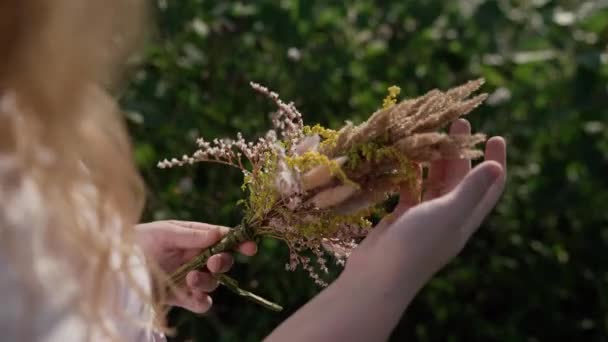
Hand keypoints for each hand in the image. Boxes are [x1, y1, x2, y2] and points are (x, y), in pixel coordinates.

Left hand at [135, 220, 256, 312]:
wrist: (113, 266)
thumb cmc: (138, 241)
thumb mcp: (164, 232)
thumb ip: (191, 235)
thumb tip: (219, 234)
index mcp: (195, 238)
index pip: (223, 239)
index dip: (239, 242)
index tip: (249, 248)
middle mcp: (196, 258)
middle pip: (223, 262)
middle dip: (223, 262)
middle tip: (213, 263)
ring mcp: (189, 279)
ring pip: (214, 283)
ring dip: (207, 281)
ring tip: (190, 279)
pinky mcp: (180, 298)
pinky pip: (202, 303)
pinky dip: (201, 301)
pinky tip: (191, 296)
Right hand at [348, 119, 506, 284]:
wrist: (378, 276)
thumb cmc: (417, 245)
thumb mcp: (448, 214)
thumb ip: (471, 190)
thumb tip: (496, 166)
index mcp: (464, 218)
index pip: (489, 187)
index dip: (495, 162)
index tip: (496, 136)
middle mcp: (447, 217)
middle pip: (460, 178)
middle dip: (461, 151)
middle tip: (458, 123)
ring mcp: (422, 218)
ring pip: (433, 181)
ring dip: (435, 159)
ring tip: (431, 133)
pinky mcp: (400, 217)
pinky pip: (409, 189)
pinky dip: (409, 172)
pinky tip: (405, 156)